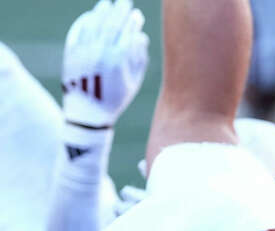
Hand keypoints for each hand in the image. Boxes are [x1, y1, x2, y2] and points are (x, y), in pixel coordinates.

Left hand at [62, 0, 148, 127]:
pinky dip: (85, 22)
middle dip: (119, 11)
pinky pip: (78, 33)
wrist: (88, 112)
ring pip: (93, 25)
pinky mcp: (71, 54)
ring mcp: (84, 52)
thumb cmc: (115, 98)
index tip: (136, 14)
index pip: (128, 33)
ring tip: (107, 4)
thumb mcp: (133, 81)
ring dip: (101, 12)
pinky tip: (91, 16)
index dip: (133, 22)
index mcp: (119, 60)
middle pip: (111, 25)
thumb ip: (139, 58)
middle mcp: (101, 53)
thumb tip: (140, 36)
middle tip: (125, 1)